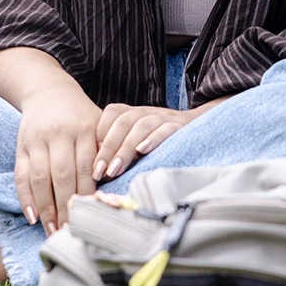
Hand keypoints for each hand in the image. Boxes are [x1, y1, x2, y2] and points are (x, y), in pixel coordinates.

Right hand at [12, 82, 101, 230]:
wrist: (48, 91)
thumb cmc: (80, 116)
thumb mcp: (98, 125)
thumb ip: (107, 151)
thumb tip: (115, 190)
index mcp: (84, 129)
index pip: (86, 169)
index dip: (87, 196)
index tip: (91, 219)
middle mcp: (59, 133)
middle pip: (62, 176)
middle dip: (66, 207)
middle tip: (71, 232)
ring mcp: (38, 139)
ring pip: (41, 178)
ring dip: (45, 207)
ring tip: (52, 230)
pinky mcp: (22, 145)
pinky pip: (21, 174)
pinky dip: (25, 197)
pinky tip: (32, 216)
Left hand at [93, 94, 235, 179]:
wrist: (196, 126)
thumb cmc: (157, 140)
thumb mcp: (135, 142)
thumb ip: (117, 151)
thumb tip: (94, 174)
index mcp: (129, 112)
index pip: (108, 117)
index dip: (97, 139)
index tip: (89, 164)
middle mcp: (143, 111)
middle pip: (122, 123)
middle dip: (107, 148)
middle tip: (99, 172)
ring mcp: (162, 116)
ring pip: (140, 126)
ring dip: (126, 148)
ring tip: (115, 169)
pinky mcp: (179, 125)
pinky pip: (165, 128)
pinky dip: (153, 138)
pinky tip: (143, 151)